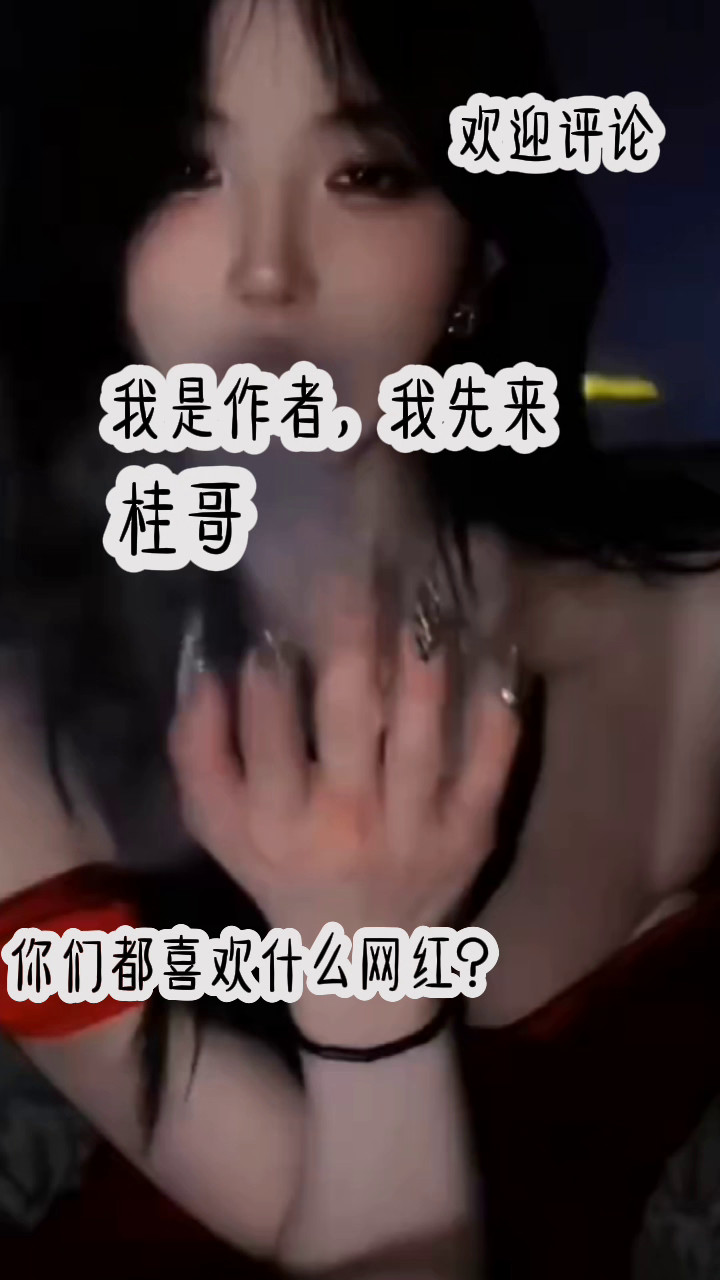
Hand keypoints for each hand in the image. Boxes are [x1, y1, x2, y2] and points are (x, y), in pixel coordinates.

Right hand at [169, 582, 518, 950]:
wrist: (360, 957)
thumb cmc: (280, 870)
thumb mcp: (218, 826)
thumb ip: (198, 753)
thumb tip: (209, 674)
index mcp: (278, 824)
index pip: (269, 745)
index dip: (269, 688)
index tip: (273, 633)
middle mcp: (349, 826)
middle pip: (352, 728)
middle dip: (352, 650)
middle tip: (356, 582)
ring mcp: (416, 830)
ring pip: (423, 737)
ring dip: (422, 666)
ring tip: (421, 605)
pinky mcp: (470, 833)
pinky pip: (488, 766)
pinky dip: (494, 713)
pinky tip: (494, 658)